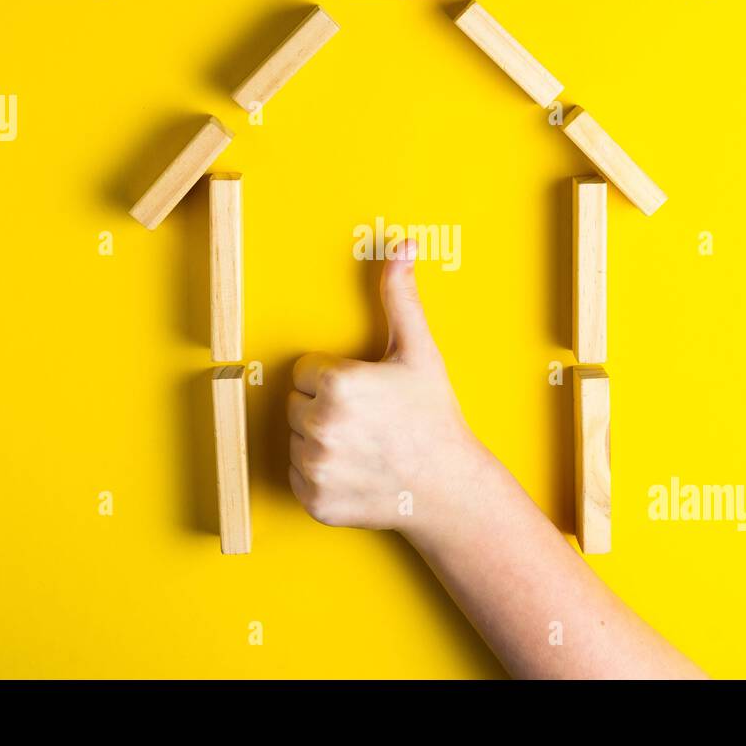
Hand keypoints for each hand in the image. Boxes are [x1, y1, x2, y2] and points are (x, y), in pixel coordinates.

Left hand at [287, 241, 494, 535]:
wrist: (449, 487)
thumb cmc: (434, 417)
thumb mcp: (419, 351)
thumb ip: (400, 296)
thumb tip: (402, 245)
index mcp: (338, 384)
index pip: (307, 371)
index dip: (337, 378)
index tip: (367, 394)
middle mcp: (321, 426)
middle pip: (298, 404)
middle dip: (326, 408)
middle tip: (368, 420)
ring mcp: (316, 467)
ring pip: (295, 439)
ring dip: (321, 441)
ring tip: (363, 445)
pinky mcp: (313, 500)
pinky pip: (297, 475)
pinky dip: (319, 476)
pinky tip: (354, 470)